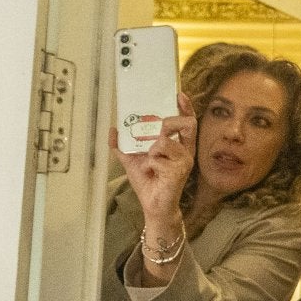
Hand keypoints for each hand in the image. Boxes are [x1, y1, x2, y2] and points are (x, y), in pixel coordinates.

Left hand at [115, 92, 195, 229]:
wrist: (153, 206)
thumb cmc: (148, 182)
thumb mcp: (131, 159)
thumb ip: (123, 145)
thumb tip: (112, 129)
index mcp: (179, 145)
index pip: (188, 122)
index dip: (185, 107)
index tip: (179, 95)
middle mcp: (185, 151)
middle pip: (186, 124)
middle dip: (167, 123)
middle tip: (155, 133)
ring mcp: (184, 161)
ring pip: (165, 141)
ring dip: (151, 150)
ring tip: (149, 162)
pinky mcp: (179, 171)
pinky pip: (157, 157)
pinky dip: (148, 164)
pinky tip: (152, 173)